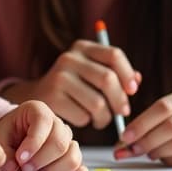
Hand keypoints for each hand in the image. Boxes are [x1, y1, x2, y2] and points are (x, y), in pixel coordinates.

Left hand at [0, 100, 86, 170]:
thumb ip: (4, 154)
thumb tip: (13, 170)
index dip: (33, 143)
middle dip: (42, 160)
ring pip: (72, 155)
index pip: (43, 122)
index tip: (20, 159)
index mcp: (38, 110)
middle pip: (60, 142)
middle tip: (25, 170)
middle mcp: (57, 123)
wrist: (14, 137)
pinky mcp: (70, 155)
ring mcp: (67, 139)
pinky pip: (78, 166)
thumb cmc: (8, 134)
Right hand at [4, 40, 139, 129]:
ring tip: (101, 119)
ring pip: (97, 103)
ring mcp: (58, 78)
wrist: (35, 96)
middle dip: (120, 100)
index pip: (114, 55)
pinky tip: (82, 118)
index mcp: (82, 47)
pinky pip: (83, 116)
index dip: (127, 74)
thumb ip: (114, 74)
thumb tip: (136, 80)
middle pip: (107, 79)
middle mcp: (69, 59)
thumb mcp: (90, 72)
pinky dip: (87, 122)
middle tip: (123, 112)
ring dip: (105, 117)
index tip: (132, 90)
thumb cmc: (72, 87)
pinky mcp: (52, 99)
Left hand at [112, 86, 171, 165]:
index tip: (125, 136)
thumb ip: (161, 117)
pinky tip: (163, 159)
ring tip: (147, 153)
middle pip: (170, 126)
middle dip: (146, 140)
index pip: (163, 107)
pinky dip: (171, 160)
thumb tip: (126, 138)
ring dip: (157, 152)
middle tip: (130, 149)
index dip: (141, 122)